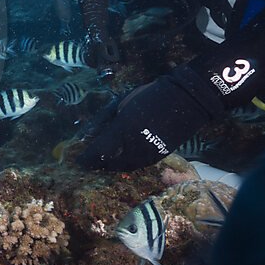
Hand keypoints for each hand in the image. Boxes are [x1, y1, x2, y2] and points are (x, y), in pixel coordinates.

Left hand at [77, 66, 223, 169]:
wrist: (185, 100)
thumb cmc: (148, 97)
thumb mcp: (119, 103)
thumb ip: (100, 120)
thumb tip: (84, 135)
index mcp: (122, 129)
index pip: (98, 152)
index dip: (86, 159)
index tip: (79, 160)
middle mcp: (135, 144)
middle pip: (110, 163)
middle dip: (98, 163)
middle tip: (91, 161)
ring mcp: (149, 152)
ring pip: (124, 167)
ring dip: (112, 166)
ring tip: (105, 160)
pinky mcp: (159, 156)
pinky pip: (138, 165)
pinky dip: (126, 164)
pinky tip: (121, 159)